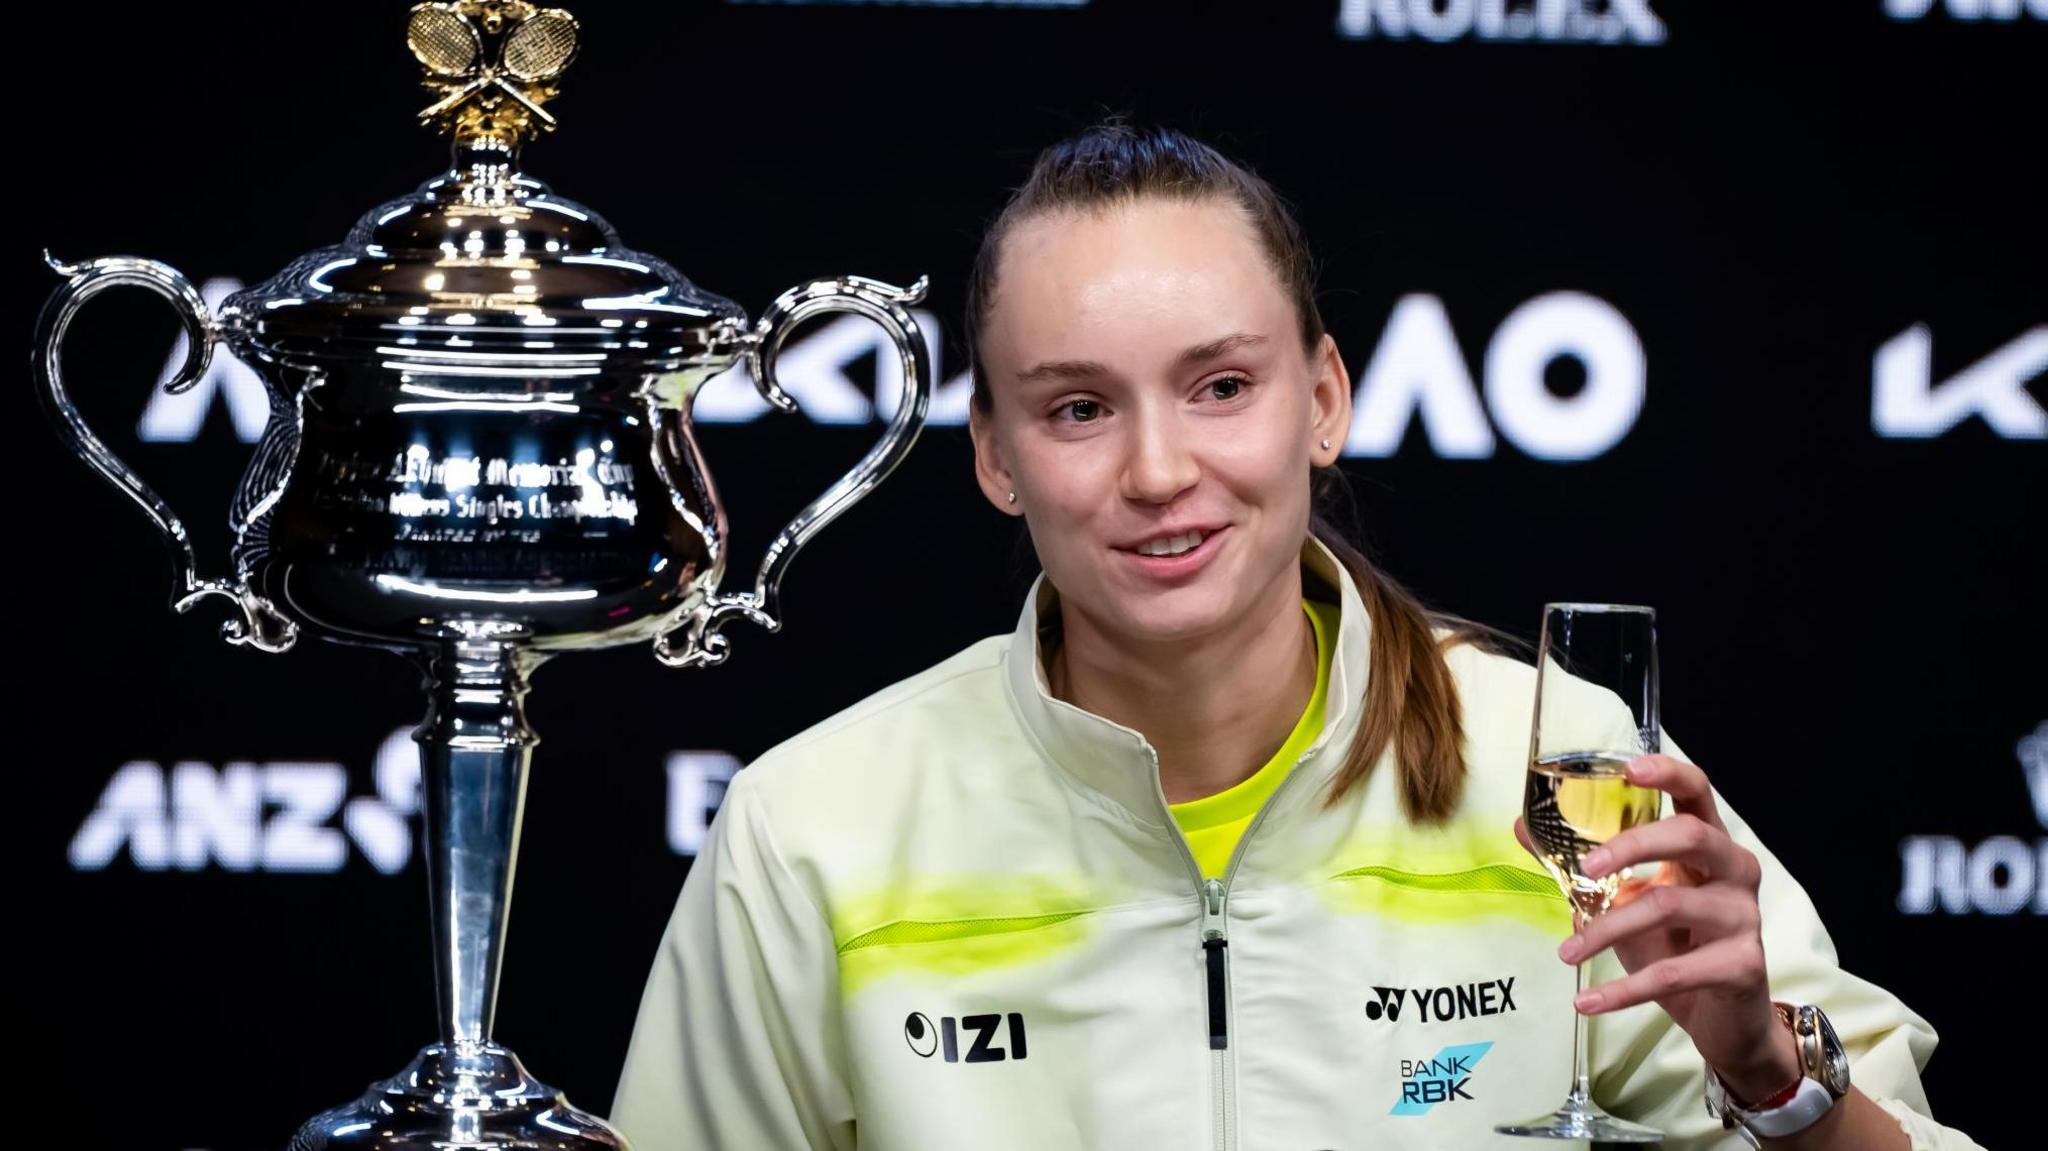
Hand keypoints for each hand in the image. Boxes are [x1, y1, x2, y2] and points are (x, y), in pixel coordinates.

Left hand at [1514, 754, 1801, 1102]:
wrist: (1723, 1019)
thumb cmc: (1675, 946)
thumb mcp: (1625, 900)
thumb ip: (1583, 868)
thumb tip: (1521, 827)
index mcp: (1707, 845)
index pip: (1697, 792)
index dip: (1667, 773)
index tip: (1629, 769)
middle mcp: (1734, 871)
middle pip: (1690, 836)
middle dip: (1632, 845)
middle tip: (1586, 868)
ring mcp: (1743, 917)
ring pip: (1669, 905)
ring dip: (1608, 929)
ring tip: (1567, 952)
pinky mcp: (1742, 965)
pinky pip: (1673, 973)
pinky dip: (1623, 990)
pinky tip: (1586, 1002)